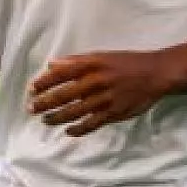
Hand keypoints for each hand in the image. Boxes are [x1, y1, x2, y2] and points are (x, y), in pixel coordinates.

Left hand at [28, 51, 173, 136]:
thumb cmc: (126, 63)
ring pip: (75, 111)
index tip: (31, 89)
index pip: (61, 73)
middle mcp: (96, 81)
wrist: (155, 74)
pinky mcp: (114, 113)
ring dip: (57, 117)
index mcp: (92, 64)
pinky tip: (68, 131)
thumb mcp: (101, 55)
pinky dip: (78, 129)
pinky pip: (92, 124)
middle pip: (64, 94)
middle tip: (31, 109)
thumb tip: (51, 64)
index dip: (44, 82)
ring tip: (45, 121)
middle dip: (45, 102)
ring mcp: (105, 98)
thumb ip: (76, 61)